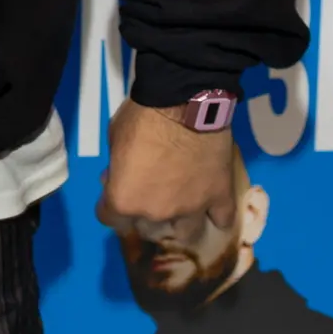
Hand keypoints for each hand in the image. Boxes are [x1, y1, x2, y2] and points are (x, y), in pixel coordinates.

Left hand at [96, 98, 235, 241]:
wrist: (183, 101)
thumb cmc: (142, 116)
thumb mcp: (114, 138)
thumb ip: (116, 166)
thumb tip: (117, 176)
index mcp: (125, 200)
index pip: (110, 219)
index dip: (109, 206)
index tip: (114, 192)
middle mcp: (157, 213)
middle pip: (148, 227)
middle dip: (145, 211)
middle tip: (148, 189)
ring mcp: (191, 208)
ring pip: (187, 232)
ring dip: (180, 221)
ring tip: (180, 205)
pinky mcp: (219, 196)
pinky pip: (223, 218)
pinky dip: (218, 216)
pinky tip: (214, 210)